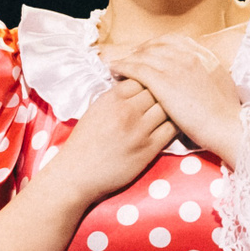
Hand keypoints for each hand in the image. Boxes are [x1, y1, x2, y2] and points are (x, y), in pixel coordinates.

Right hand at [43, 79, 177, 206]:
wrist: (77, 173)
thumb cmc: (83, 142)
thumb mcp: (95, 109)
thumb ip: (116, 96)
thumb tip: (134, 85)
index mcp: (111, 99)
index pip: (141, 77)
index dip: (146, 81)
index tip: (146, 88)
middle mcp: (126, 111)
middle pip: (157, 90)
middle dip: (159, 93)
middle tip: (160, 100)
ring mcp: (139, 130)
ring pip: (167, 108)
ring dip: (169, 109)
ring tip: (167, 112)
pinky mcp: (149, 148)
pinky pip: (171, 129)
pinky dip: (173, 125)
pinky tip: (168, 126)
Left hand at [105, 36, 246, 165]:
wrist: (227, 126)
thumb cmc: (226, 113)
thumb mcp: (221, 84)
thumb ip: (207, 73)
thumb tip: (200, 74)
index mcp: (204, 56)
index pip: (174, 41)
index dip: (157, 45)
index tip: (147, 52)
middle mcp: (189, 55)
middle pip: (156, 45)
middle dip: (140, 50)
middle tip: (129, 58)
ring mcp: (176, 67)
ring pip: (144, 55)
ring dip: (129, 58)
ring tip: (117, 64)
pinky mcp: (163, 81)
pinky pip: (136, 68)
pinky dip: (123, 66)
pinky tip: (114, 70)